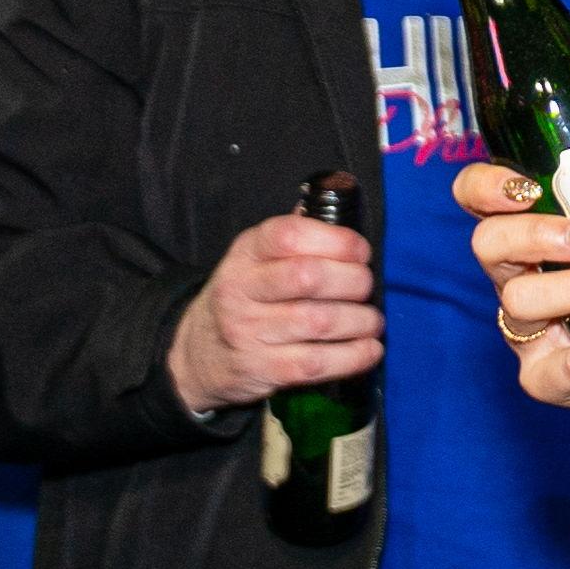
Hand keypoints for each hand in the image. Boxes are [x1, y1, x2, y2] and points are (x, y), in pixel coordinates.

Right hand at [167, 204, 380, 421]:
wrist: (196, 354)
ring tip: (373, 320)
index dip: (336, 240)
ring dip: (360, 320)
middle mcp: (241, 289)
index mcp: (245, 253)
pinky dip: (353, 356)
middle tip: (367, 287)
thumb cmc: (244, 297)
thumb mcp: (254, 258)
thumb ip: (292, 234)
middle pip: (308, 277)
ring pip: (318, 321)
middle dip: (353, 281)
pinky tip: (369, 349)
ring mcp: (248, 331)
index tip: (361, 252)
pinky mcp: (262, 370)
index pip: (289, 235)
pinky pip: (316, 363)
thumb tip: (334, 198)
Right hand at [457, 122, 569, 415]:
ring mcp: (530, 332)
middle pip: (488, 246)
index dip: (483, 188)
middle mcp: (519, 278)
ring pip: (522, 303)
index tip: (523, 186)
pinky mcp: (551, 379)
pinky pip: (568, 364)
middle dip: (535, 236)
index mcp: (533, 230)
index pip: (477, 199)